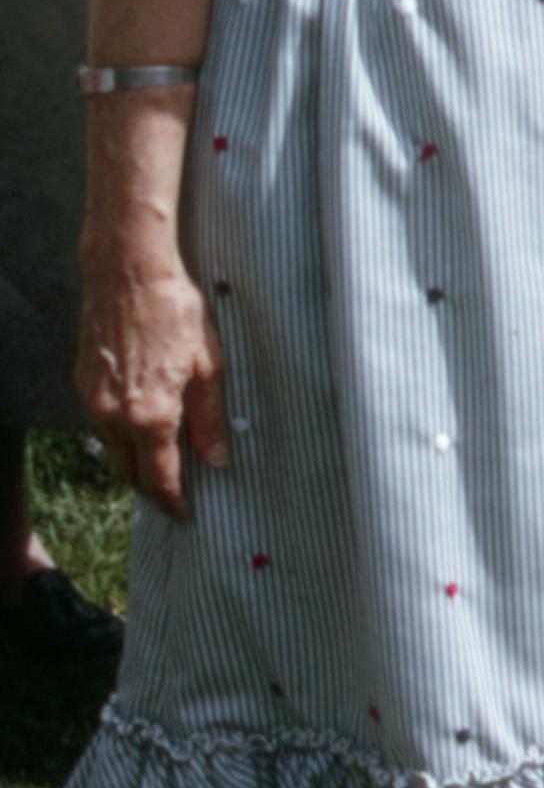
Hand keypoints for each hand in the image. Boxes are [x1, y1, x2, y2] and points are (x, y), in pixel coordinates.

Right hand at [76, 249, 228, 519]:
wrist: (128, 274)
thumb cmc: (175, 311)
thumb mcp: (208, 362)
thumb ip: (209, 415)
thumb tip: (216, 457)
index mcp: (152, 414)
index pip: (159, 476)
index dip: (172, 500)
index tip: (184, 513)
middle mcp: (116, 416)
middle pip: (129, 473)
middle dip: (150, 487)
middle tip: (173, 493)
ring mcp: (94, 402)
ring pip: (111, 451)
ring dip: (132, 464)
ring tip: (158, 462)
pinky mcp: (83, 385)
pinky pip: (101, 426)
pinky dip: (118, 437)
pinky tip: (138, 427)